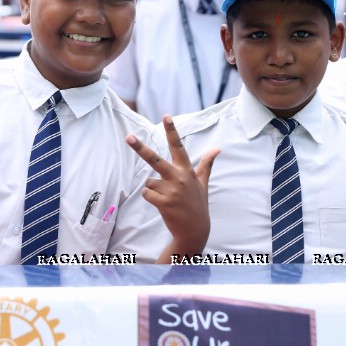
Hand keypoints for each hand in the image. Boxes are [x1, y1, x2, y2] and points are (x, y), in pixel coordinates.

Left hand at [127, 116, 218, 254]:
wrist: (195, 230)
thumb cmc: (198, 204)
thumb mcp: (203, 183)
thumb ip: (206, 164)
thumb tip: (217, 149)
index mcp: (187, 170)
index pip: (178, 146)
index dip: (172, 130)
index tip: (166, 116)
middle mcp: (179, 177)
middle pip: (154, 159)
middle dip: (140, 148)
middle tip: (129, 137)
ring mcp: (171, 190)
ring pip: (149, 181)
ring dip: (153, 188)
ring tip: (167, 198)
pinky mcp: (163, 202)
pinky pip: (146, 193)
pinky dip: (150, 197)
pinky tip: (161, 204)